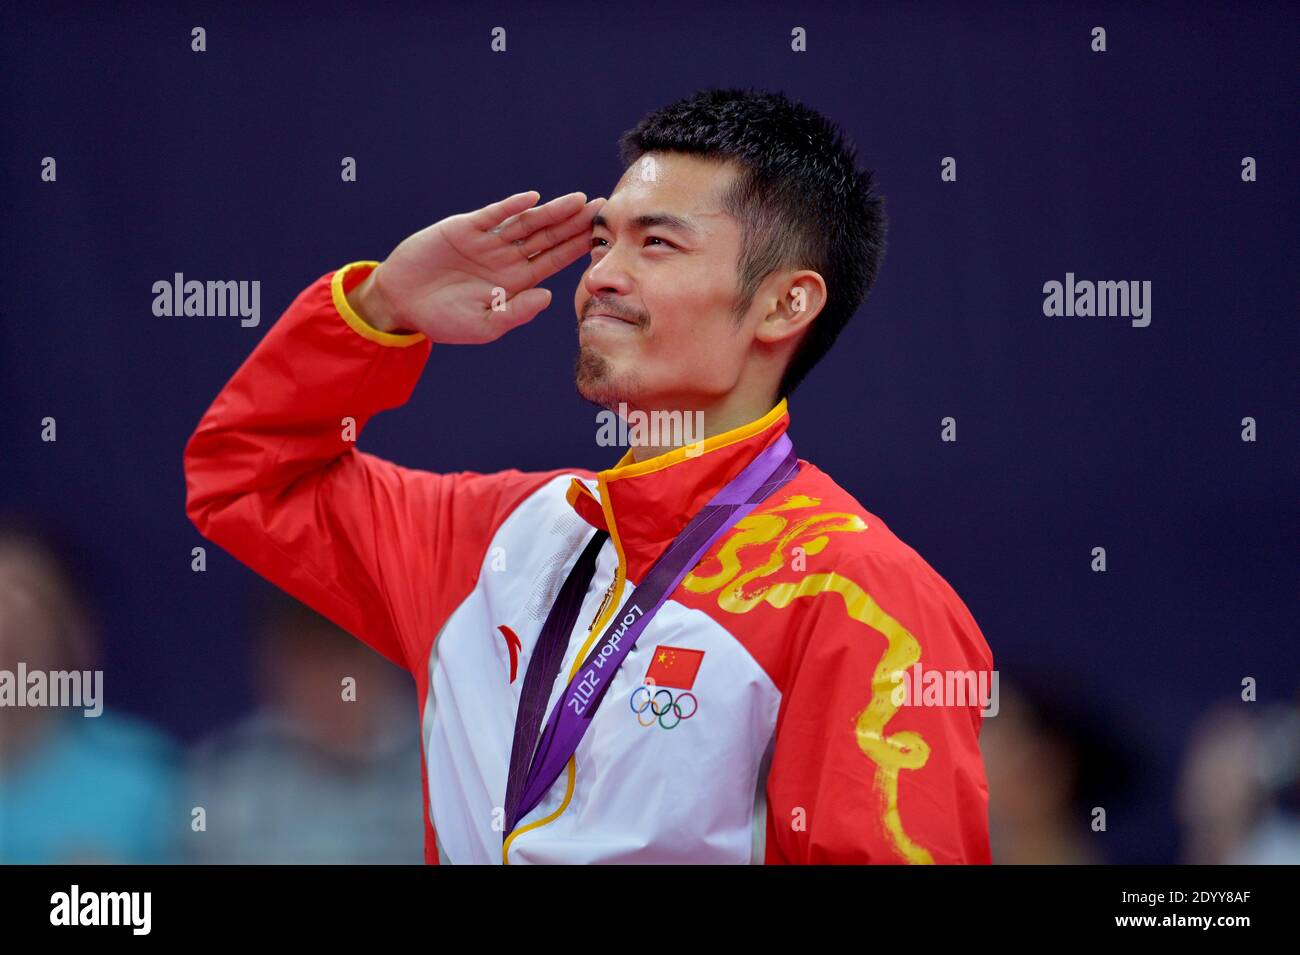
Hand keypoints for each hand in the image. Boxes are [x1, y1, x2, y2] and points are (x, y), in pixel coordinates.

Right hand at [347, 190, 604, 342]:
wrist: (402, 303)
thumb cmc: (443, 319)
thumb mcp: (483, 325)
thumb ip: (516, 312)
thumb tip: (548, 296)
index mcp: (514, 281)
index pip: (553, 261)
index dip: (577, 249)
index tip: (604, 239)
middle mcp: (506, 258)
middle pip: (547, 237)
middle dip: (575, 223)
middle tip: (604, 209)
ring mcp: (487, 241)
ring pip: (526, 223)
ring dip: (552, 211)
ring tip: (578, 200)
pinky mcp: (464, 229)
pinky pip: (493, 216)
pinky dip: (511, 207)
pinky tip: (532, 199)